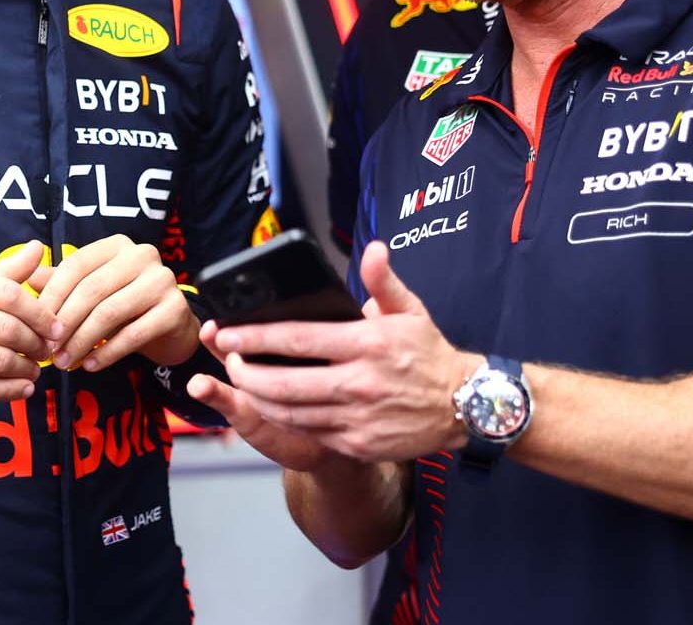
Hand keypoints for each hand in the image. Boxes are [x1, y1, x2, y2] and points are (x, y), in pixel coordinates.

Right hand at [0, 240, 62, 408]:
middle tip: (46, 351)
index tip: (57, 327)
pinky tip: (21, 389)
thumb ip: (0, 273)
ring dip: (26, 370)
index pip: (8, 294)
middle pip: (7, 329)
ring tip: (34, 371)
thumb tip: (37, 249)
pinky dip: (9, 391)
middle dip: (36, 344)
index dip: (41, 314)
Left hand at [34, 234, 194, 370]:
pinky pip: (133, 335)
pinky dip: (106, 353)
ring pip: (110, 312)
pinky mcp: (175, 309)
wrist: (171, 328)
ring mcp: (162, 281)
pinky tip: (89, 365)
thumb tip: (26, 279)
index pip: (76, 265)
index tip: (34, 325)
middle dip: (65, 323)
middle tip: (47, 350)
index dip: (52, 296)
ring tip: (63, 361)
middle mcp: (142, 255)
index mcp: (117, 245)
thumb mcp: (92, 291)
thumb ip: (62, 283)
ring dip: (82, 341)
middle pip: (91, 289)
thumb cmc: (124, 306)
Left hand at [209, 242, 477, 463]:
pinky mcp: (359, 444)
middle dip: (246, 372)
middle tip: (227, 361)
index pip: (298, 339)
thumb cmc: (429, 354)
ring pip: (291, 413)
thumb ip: (383, 282)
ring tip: (240, 382)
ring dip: (258, 398)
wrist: (465, 406)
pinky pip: (310, 432)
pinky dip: (284, 420)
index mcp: (367, 344)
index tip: (227, 333)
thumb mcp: (411, 311)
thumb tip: (373, 249)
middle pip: (285, 383)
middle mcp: (360, 383)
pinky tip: (270, 407)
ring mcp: (358, 419)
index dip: (255, 337)